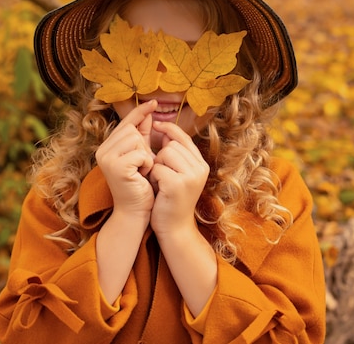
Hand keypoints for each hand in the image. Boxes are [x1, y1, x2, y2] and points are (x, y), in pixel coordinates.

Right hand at [96, 100, 156, 219]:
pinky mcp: (116, 167)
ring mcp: (107, 158)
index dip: (140, 112)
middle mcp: (102, 150)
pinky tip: (142, 175)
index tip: (155, 103)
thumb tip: (148, 113)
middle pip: (131, 129)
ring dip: (146, 155)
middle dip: (144, 145)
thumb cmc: (140, 184)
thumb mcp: (142, 156)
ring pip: (136, 139)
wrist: (135, 211)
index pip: (126, 123)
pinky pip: (140, 153)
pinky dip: (147, 164)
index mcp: (107, 147)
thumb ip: (142, 136)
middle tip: (142, 165)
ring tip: (141, 170)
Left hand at [148, 121, 209, 236]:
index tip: (156, 124)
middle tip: (160, 176)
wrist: (174, 229)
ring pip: (164, 154)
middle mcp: (200, 168)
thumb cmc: (170, 200)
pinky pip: (157, 168)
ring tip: (159, 182)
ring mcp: (190, 176)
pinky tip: (157, 189)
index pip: (184, 137)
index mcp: (201, 165)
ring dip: (156, 166)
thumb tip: (164, 131)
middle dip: (160, 157)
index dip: (169, 128)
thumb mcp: (177, 174)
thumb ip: (174, 154)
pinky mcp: (177, 184)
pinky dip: (152, 177)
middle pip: (171, 144)